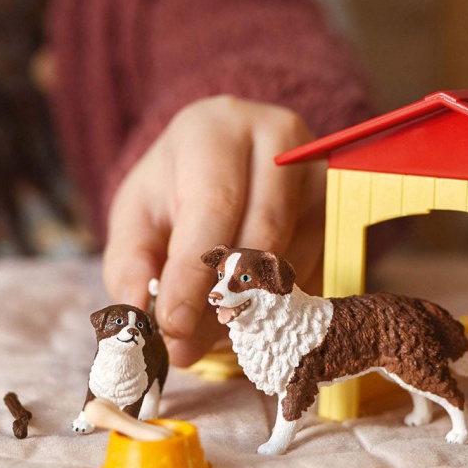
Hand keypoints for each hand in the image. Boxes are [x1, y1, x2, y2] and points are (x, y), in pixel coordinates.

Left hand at [102, 96, 325, 365]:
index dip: (193, 270)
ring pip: (293, 257)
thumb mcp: (137, 214)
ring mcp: (317, 174)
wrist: (225, 157)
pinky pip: (314, 270)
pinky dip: (275, 302)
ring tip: (206, 327)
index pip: (214, 204)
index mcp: (218, 128)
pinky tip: (244, 306)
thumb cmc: (176, 185)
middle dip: (224, 295)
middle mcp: (279, 141)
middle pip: (264, 230)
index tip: (172, 323)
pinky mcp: (338, 210)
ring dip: (248, 306)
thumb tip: (144, 317)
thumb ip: (130, 264)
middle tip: (190, 339)